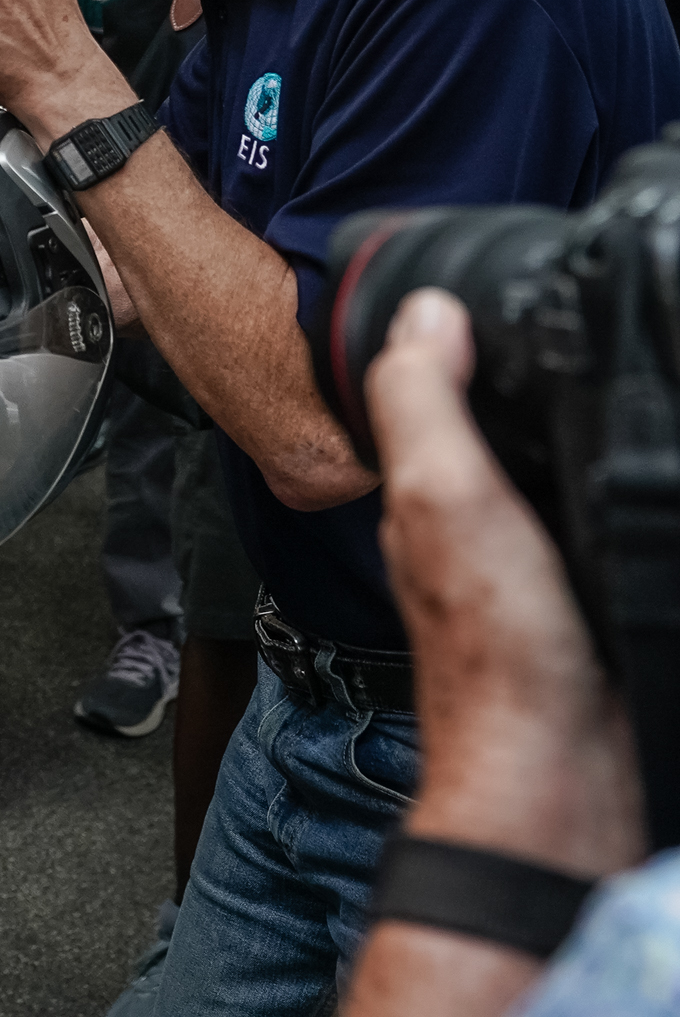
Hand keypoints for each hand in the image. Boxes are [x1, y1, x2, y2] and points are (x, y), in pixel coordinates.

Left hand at [370, 290, 642, 876]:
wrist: (562, 768)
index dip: (459, 351)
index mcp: (431, 500)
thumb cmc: (495, 649)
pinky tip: (642, 479)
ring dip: (577, 444)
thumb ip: (425, 405)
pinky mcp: (592, 601)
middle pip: (503, 437)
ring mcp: (537, 569)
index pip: (438, 401)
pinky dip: (614, 497)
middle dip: (528, 391)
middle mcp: (477, 530)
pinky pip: (602, 527)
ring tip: (611, 389)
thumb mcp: (444, 496)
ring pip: (556, 480)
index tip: (496, 295)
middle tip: (569, 334)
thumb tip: (423, 308)